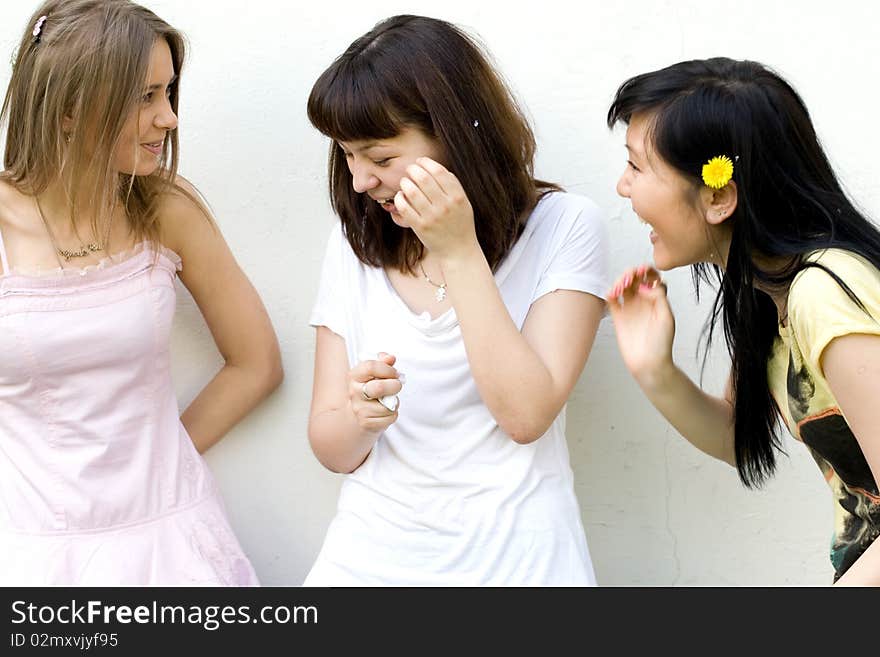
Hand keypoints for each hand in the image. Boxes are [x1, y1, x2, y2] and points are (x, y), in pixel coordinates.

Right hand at [348, 352, 402, 435]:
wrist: (358, 413)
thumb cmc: (371, 389)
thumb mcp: (375, 373)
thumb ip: (384, 362)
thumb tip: (390, 358)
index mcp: (354, 376)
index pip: (370, 366)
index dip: (387, 369)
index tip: (394, 373)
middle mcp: (354, 392)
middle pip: (379, 387)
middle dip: (394, 386)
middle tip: (396, 386)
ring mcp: (359, 409)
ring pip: (387, 405)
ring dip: (394, 402)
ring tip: (388, 400)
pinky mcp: (366, 423)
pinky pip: (390, 417)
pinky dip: (393, 414)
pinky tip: (385, 411)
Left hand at [393, 157, 478, 262]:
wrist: (458, 250)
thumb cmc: (460, 224)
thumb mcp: (463, 203)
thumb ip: (453, 185)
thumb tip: (435, 167)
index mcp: (457, 197)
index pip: (438, 171)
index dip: (426, 162)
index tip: (420, 162)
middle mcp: (445, 206)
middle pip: (423, 178)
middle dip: (413, 170)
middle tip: (409, 170)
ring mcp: (432, 217)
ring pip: (411, 191)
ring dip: (405, 183)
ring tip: (405, 183)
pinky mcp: (420, 227)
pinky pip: (404, 207)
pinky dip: (399, 198)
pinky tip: (401, 197)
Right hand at [607, 265, 675, 383]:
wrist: (648, 363)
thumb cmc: (661, 344)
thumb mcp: (667, 317)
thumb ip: (659, 297)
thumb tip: (646, 285)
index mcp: (657, 300)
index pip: (652, 278)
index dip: (648, 271)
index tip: (644, 271)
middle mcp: (643, 302)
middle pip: (636, 279)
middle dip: (632, 273)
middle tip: (629, 278)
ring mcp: (630, 308)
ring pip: (622, 286)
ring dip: (619, 281)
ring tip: (619, 287)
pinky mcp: (618, 317)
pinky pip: (611, 301)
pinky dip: (609, 294)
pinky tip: (611, 295)